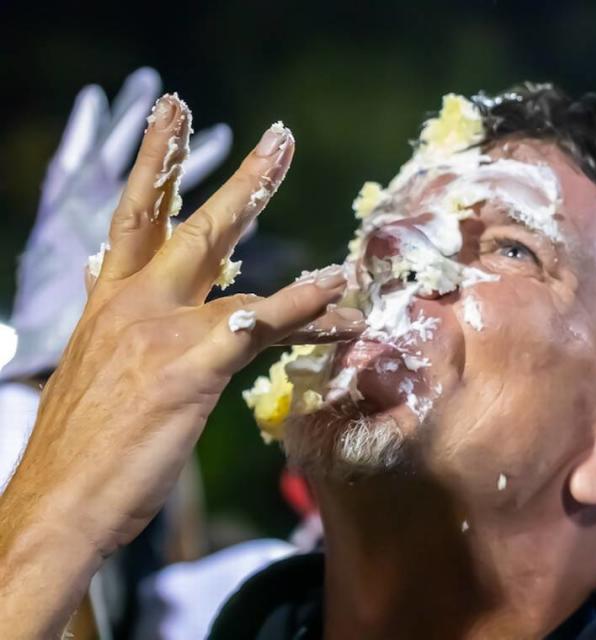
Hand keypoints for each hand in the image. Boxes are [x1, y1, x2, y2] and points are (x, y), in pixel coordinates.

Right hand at [0, 94, 353, 636]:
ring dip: (289, 240)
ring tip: (334, 226)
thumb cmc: (84, 448)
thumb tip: (122, 296)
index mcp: (109, 302)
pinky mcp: (191, 368)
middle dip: (239, 176)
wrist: (57, 505)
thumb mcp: (100, 372)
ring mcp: (162, 331)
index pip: (134, 216)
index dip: (157, 162)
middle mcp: (132, 303)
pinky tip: (336, 292)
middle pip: (190, 220)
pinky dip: (303, 305)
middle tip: (279, 137)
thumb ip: (122, 329)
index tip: (173, 115)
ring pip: (233, 263)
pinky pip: (259, 325)